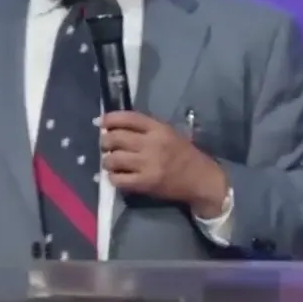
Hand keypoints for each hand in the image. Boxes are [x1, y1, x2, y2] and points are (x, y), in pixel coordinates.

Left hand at [100, 111, 228, 216]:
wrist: (201, 180)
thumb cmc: (185, 155)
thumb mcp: (169, 133)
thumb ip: (146, 129)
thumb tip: (116, 127)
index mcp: (159, 129)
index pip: (128, 118)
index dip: (110, 118)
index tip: (101, 122)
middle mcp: (152, 144)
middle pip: (116, 138)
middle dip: (105, 141)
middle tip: (105, 146)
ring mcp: (147, 164)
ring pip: (113, 159)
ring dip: (107, 161)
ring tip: (110, 163)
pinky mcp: (145, 183)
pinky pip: (118, 179)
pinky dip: (113, 178)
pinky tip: (117, 176)